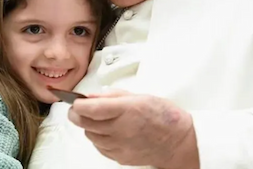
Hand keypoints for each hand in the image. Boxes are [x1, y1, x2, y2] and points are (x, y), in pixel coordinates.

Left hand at [68, 91, 198, 168]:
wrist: (177, 141)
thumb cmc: (163, 116)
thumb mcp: (140, 96)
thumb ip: (113, 95)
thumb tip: (92, 95)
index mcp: (126, 109)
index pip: (91, 108)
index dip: (78, 104)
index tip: (75, 100)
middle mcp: (121, 129)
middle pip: (85, 123)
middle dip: (77, 114)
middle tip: (77, 108)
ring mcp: (120, 145)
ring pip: (90, 136)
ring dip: (88, 126)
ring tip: (96, 119)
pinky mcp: (120, 157)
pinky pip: (99, 147)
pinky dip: (97, 138)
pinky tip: (105, 131)